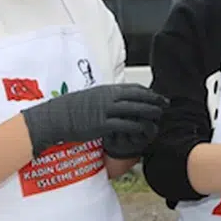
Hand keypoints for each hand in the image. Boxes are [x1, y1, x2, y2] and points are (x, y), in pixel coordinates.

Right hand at [21, 84, 167, 157]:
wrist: (56, 117)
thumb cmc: (72, 109)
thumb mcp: (92, 97)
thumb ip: (107, 97)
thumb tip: (118, 99)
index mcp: (107, 90)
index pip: (134, 88)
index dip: (149, 93)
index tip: (158, 97)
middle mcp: (108, 98)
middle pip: (138, 97)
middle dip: (154, 101)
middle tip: (165, 105)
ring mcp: (105, 110)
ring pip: (134, 110)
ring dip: (149, 113)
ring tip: (158, 117)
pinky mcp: (102, 125)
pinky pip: (124, 125)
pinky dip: (137, 127)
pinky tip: (144, 131)